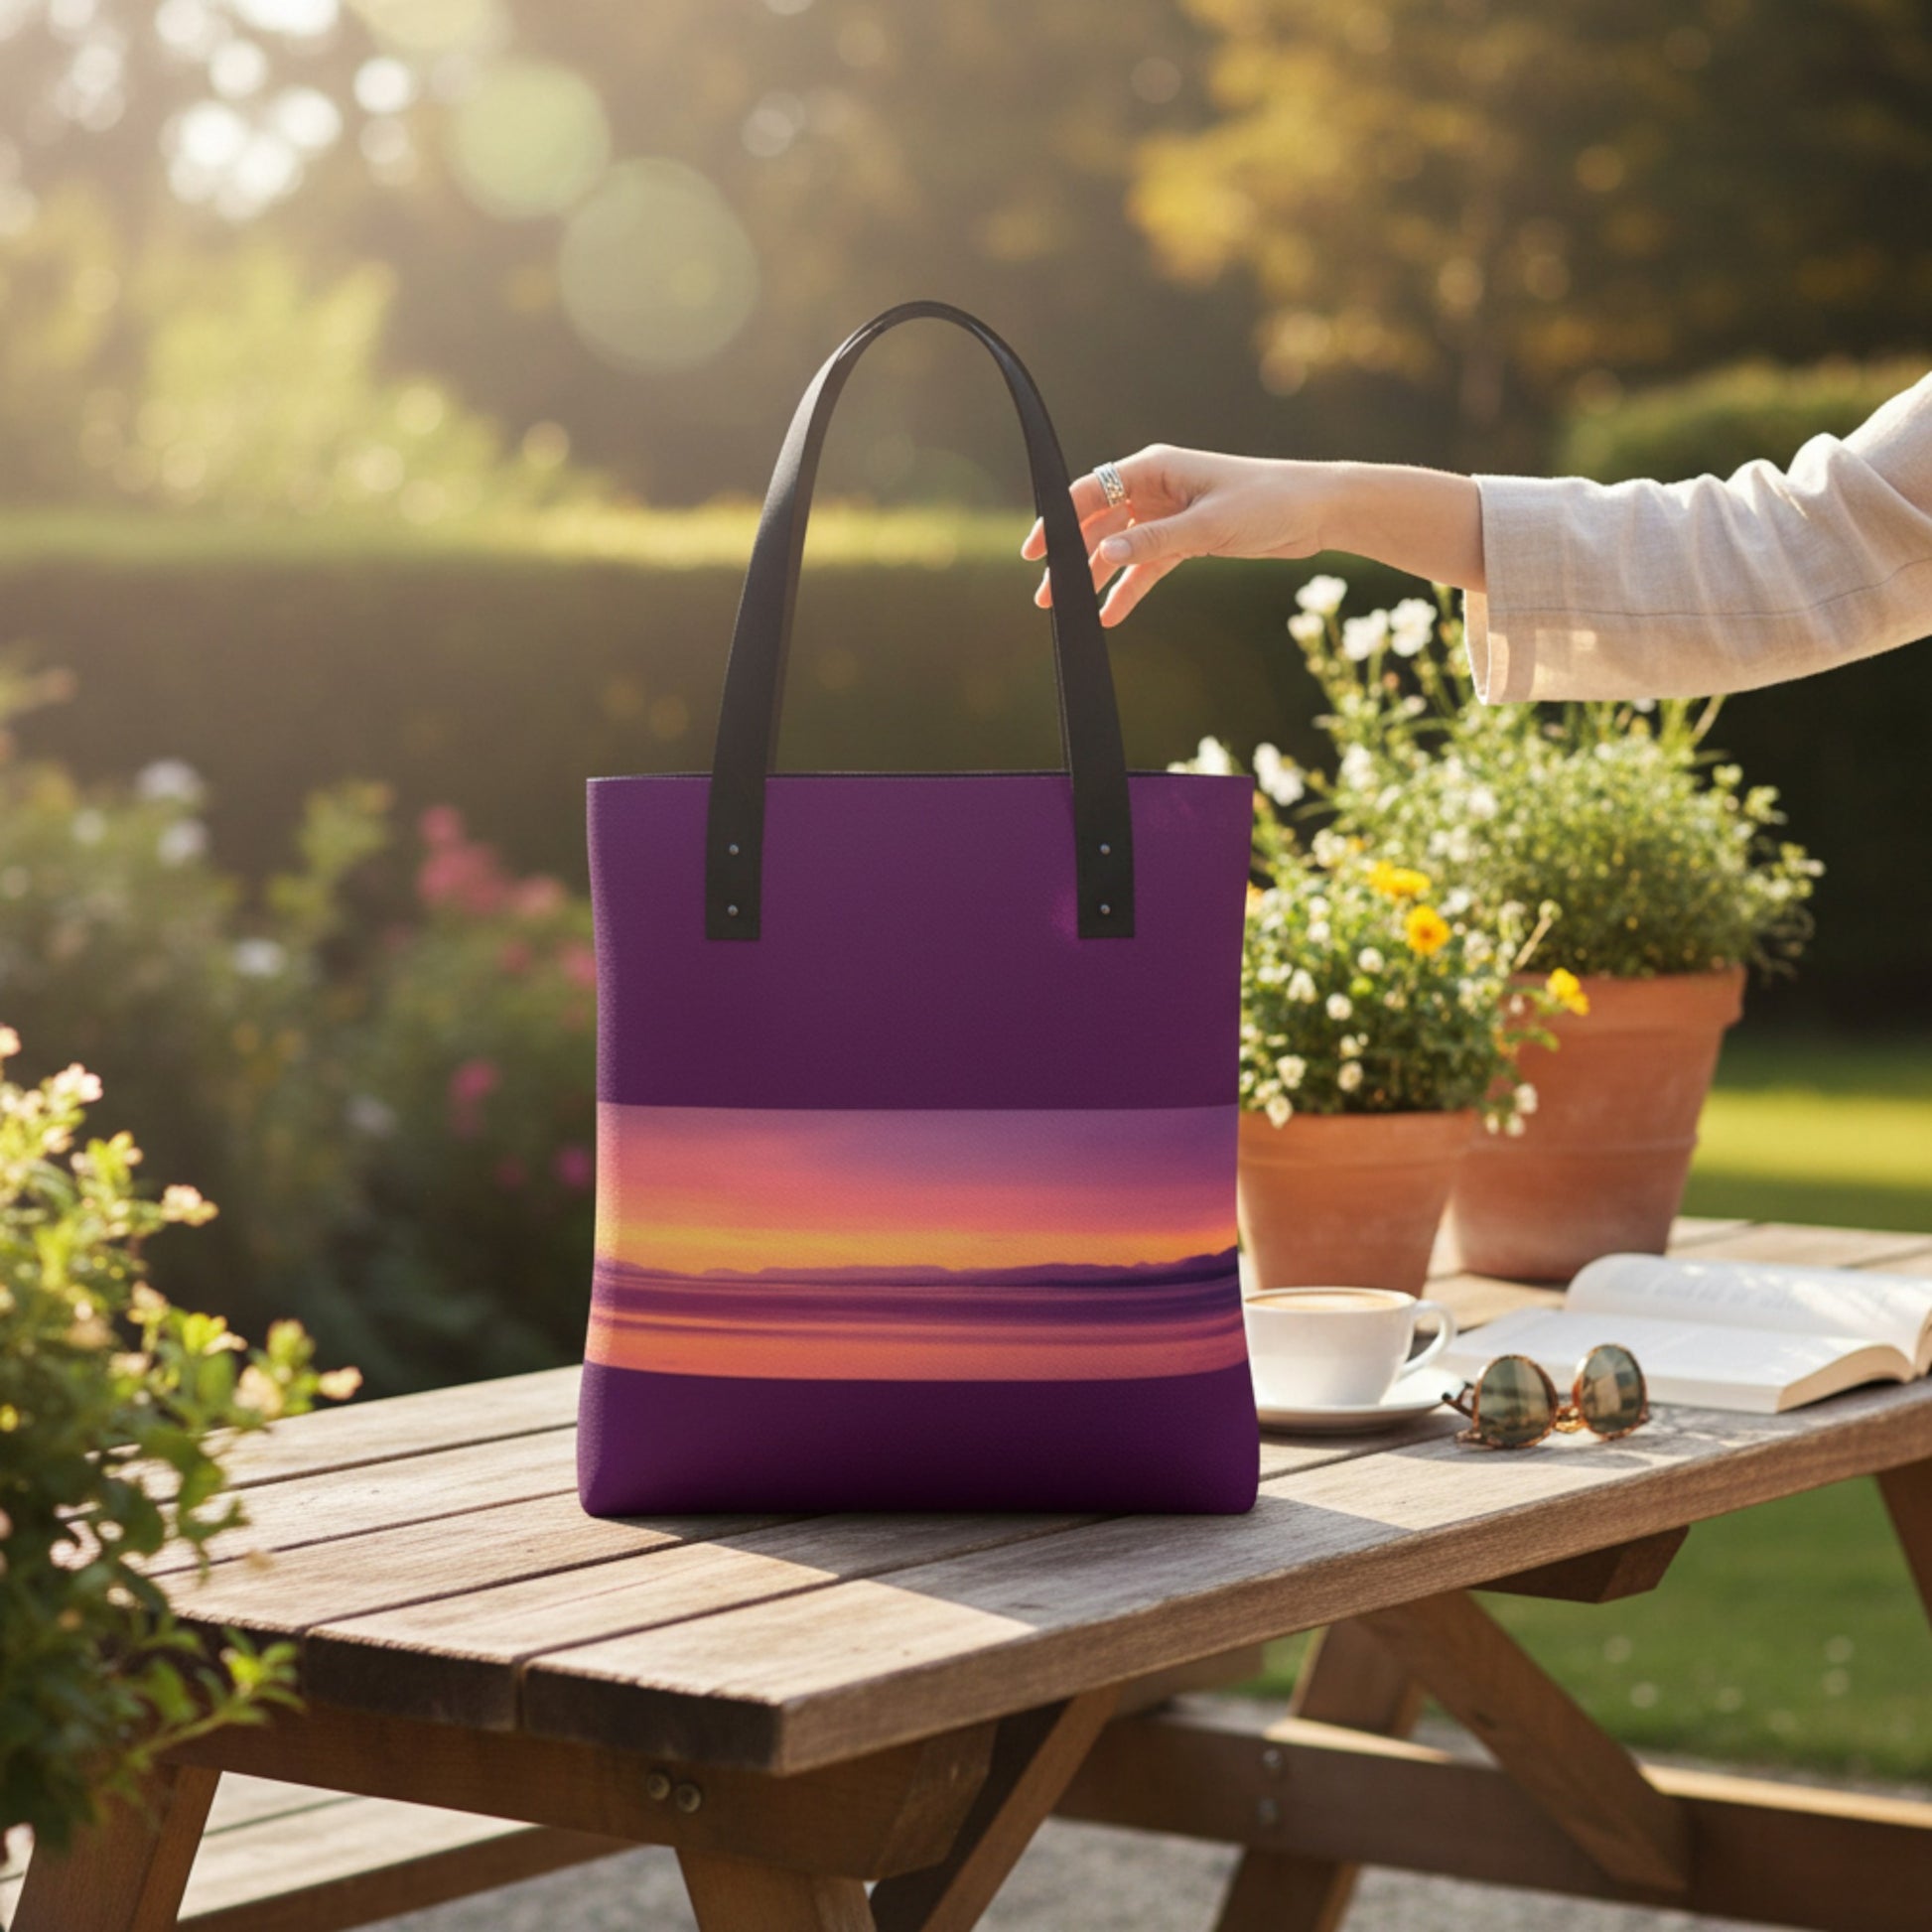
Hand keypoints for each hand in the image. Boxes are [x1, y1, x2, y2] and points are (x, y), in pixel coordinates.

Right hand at [1021, 446, 1326, 625]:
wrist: (1317, 510)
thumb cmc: (1268, 502)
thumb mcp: (1208, 525)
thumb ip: (1155, 541)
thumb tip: (1104, 556)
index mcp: (1156, 468)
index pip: (1092, 492)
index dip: (1059, 521)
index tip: (1035, 552)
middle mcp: (1157, 487)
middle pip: (1100, 524)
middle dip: (1071, 559)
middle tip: (1048, 597)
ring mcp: (1171, 514)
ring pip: (1120, 549)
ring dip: (1096, 578)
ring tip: (1072, 612)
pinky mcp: (1188, 538)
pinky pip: (1148, 565)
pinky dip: (1130, 589)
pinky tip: (1112, 615)